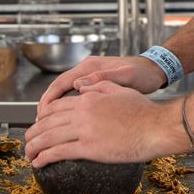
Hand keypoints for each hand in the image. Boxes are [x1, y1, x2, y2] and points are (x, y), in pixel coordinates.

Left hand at [25, 81, 177, 166]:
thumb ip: (99, 88)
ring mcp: (84, 130)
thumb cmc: (143, 111)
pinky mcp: (89, 148)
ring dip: (34, 147)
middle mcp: (82, 112)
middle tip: (27, 141)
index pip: (56, 107)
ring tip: (28, 155)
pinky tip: (38, 163)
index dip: (43, 117)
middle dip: (33, 133)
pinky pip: (59, 152)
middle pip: (47, 122)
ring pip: (48, 138)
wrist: (155, 127)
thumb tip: (83, 88)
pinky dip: (44, 158)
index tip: (38, 125)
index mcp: (88, 99)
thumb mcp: (120, 90)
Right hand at [36, 55, 165, 111]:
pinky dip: (66, 106)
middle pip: (58, 87)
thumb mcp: (126, 76)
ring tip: (47, 125)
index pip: (61, 82)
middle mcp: (87, 70)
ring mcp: (90, 76)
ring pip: (65, 92)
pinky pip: (74, 95)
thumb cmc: (142, 74)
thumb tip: (79, 84)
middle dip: (47, 105)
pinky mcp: (95, 84)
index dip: (49, 99)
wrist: (154, 70)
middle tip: (39, 124)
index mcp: (90, 68)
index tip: (41, 115)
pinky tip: (65, 120)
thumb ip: (103, 79)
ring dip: (55, 107)